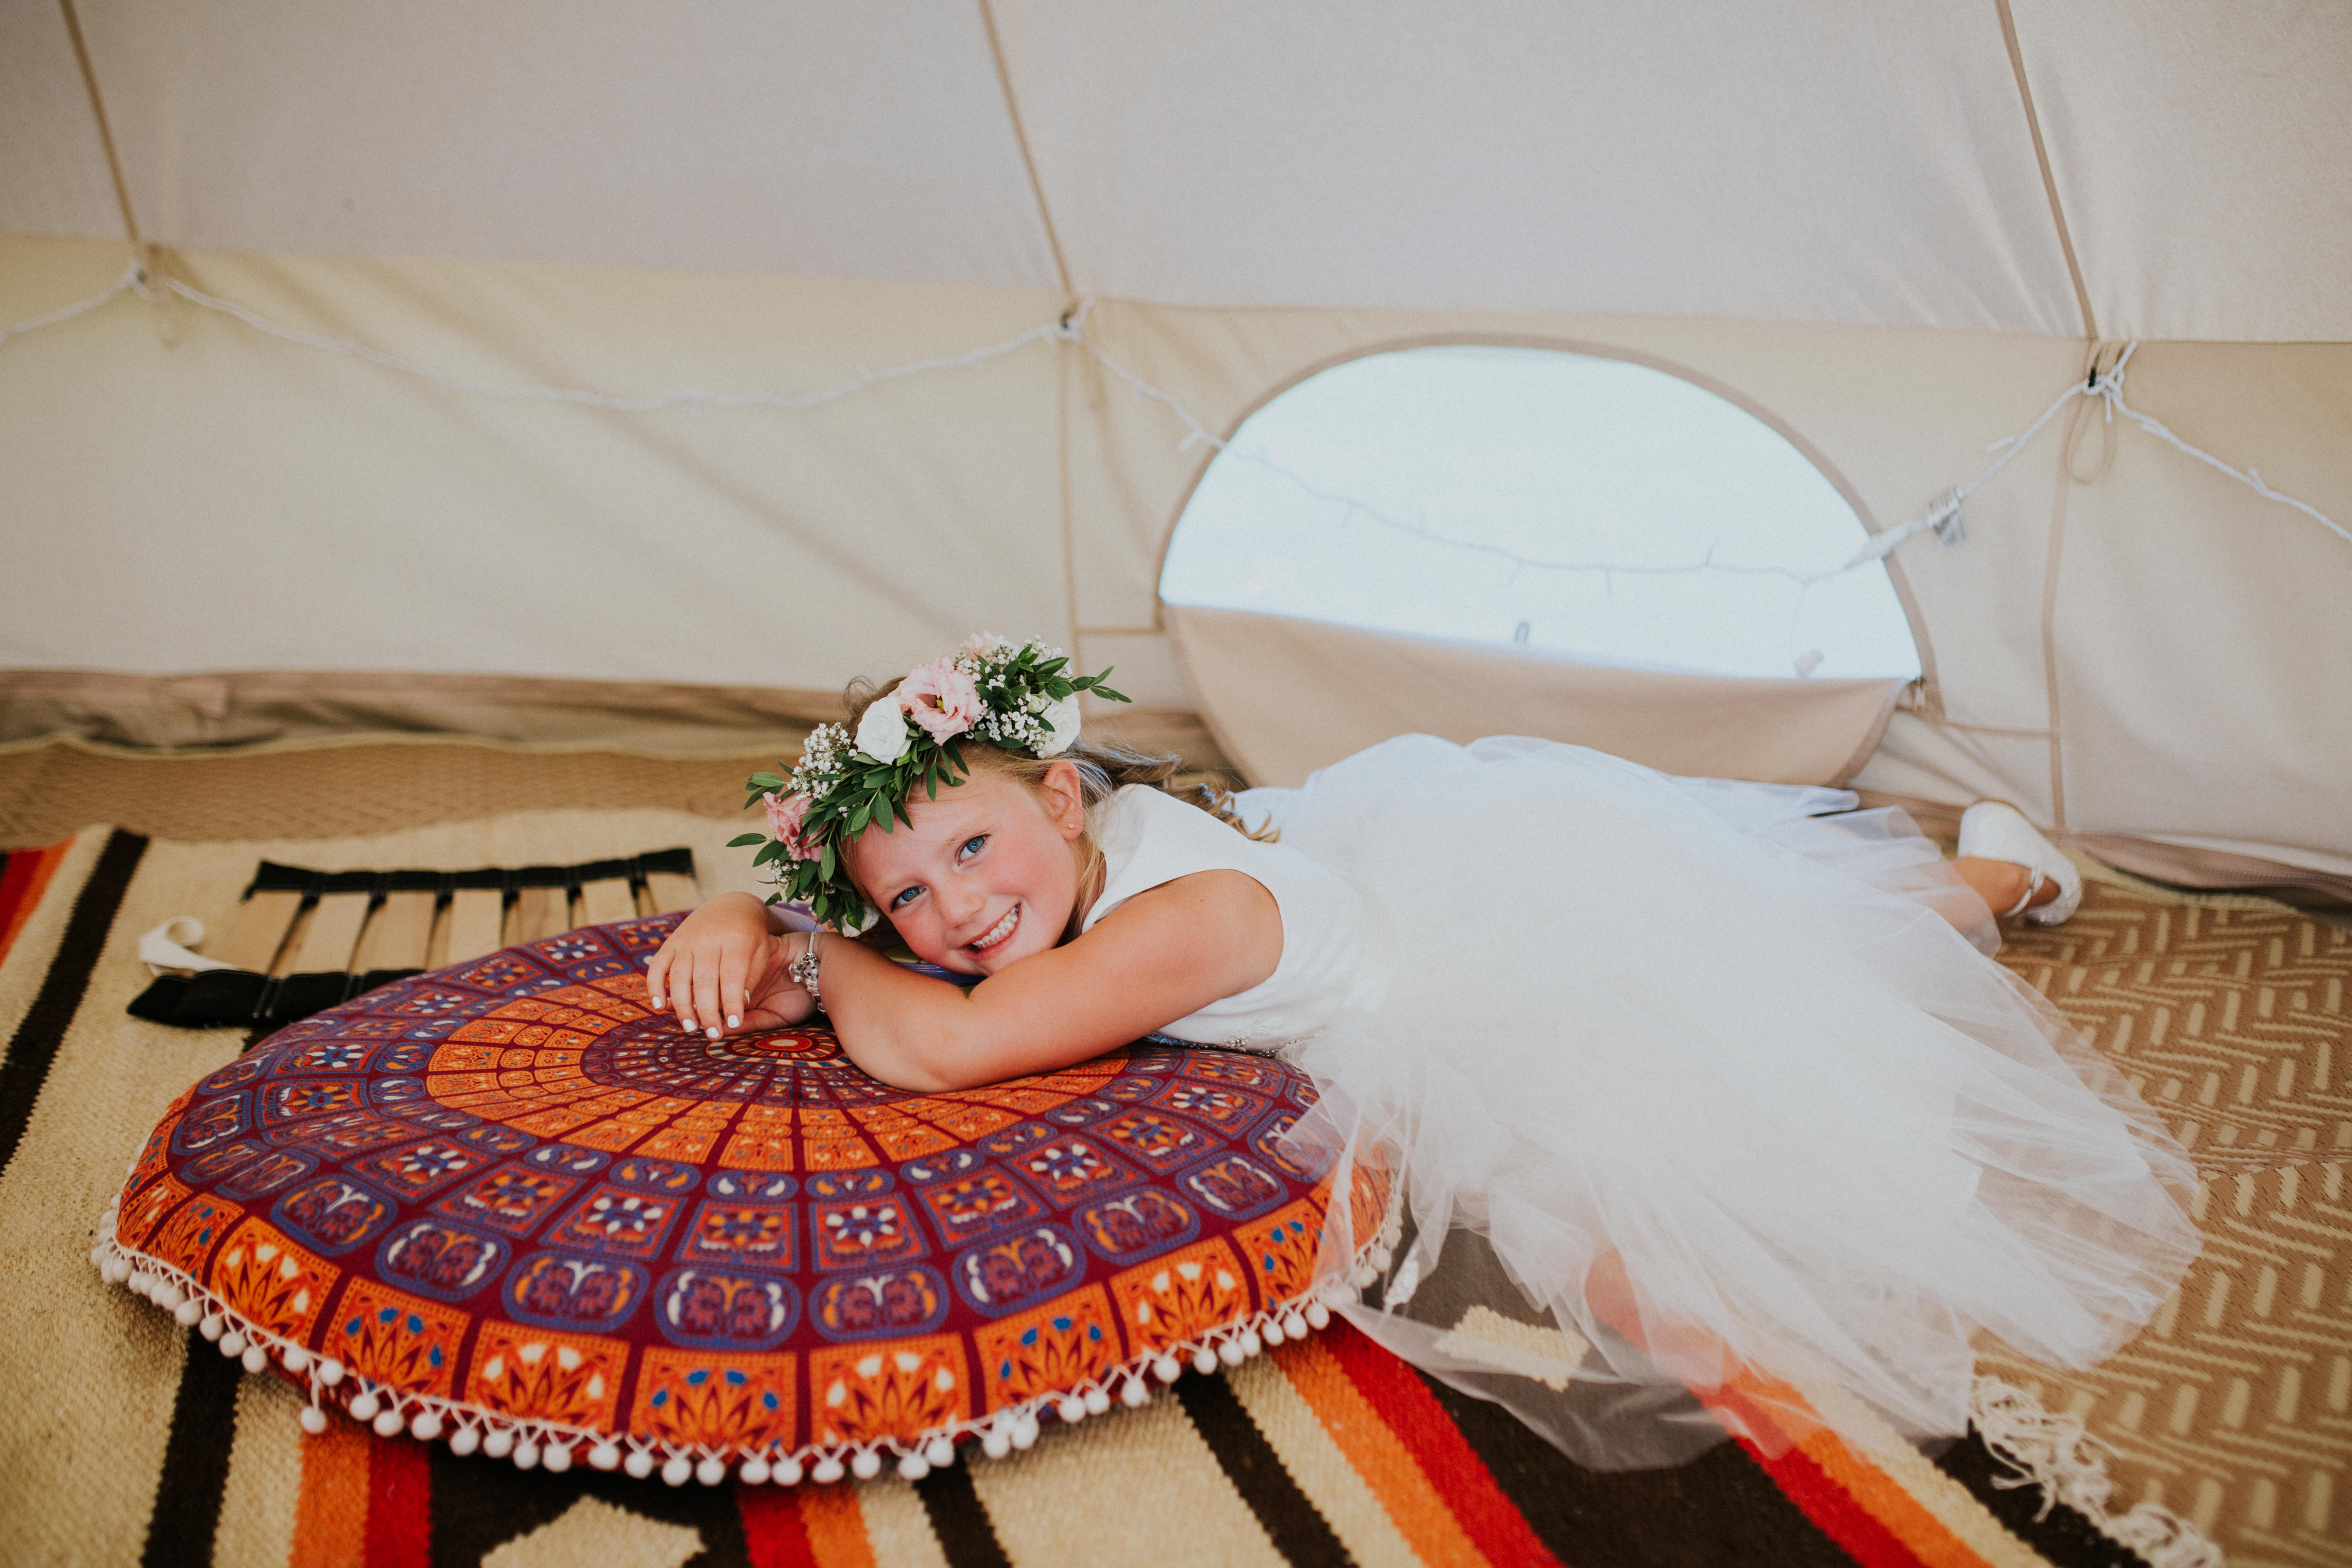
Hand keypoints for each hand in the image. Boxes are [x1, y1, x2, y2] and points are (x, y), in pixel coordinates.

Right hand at [645, 893, 817, 1038]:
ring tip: (690, 1028)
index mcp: (736, 940)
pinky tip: (660, 1007)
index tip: (734, 1025)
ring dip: (682, 1006)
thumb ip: (749, 980)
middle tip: (711, 1035)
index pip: (732, 977)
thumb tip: (737, 1010)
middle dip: (707, 1011)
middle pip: (704, 980)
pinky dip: (654, 986)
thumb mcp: (759, 954)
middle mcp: (708, 939)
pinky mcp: (671, 942)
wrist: (731, 905)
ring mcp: (686, 940)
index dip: (732, 1003)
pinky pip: (657, 965)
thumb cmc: (750, 937)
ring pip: (679, 976)